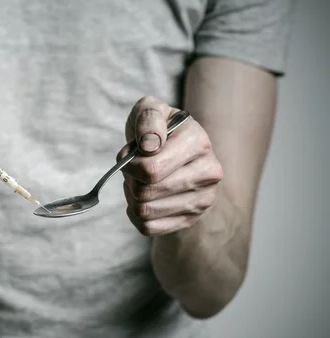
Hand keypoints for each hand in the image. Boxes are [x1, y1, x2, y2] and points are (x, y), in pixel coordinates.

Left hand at [118, 96, 222, 235]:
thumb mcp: (149, 109)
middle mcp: (208, 173)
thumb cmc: (158, 129)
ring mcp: (203, 200)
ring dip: (132, 197)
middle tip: (134, 169)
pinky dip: (136, 215)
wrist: (175, 151)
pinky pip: (148, 228)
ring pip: (145, 212)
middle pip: (145, 192)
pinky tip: (144, 199)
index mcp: (199, 143)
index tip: (130, 154)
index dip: (128, 163)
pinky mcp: (191, 219)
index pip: (150, 169)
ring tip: (140, 181)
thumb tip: (150, 145)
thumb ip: (148, 118)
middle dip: (130, 180)